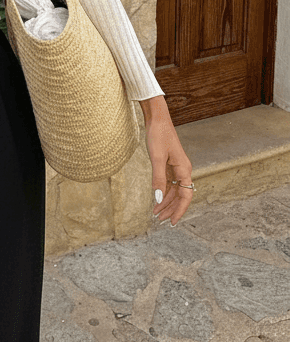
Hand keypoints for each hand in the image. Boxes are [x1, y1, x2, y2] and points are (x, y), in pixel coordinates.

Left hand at [139, 96, 192, 225]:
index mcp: (184, 169)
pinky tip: (156, 199)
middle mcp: (183, 170)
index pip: (185, 196)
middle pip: (180, 196)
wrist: (157, 119)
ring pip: (173, 191)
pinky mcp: (169, 164)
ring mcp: (176, 168)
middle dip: (171, 209)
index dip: (179, 210)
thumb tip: (157, 198)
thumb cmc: (158, 135)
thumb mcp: (156, 158)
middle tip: (160, 220)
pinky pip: (168, 183)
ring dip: (165, 202)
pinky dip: (162, 192)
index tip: (172, 222)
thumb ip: (158, 179)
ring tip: (155, 213)